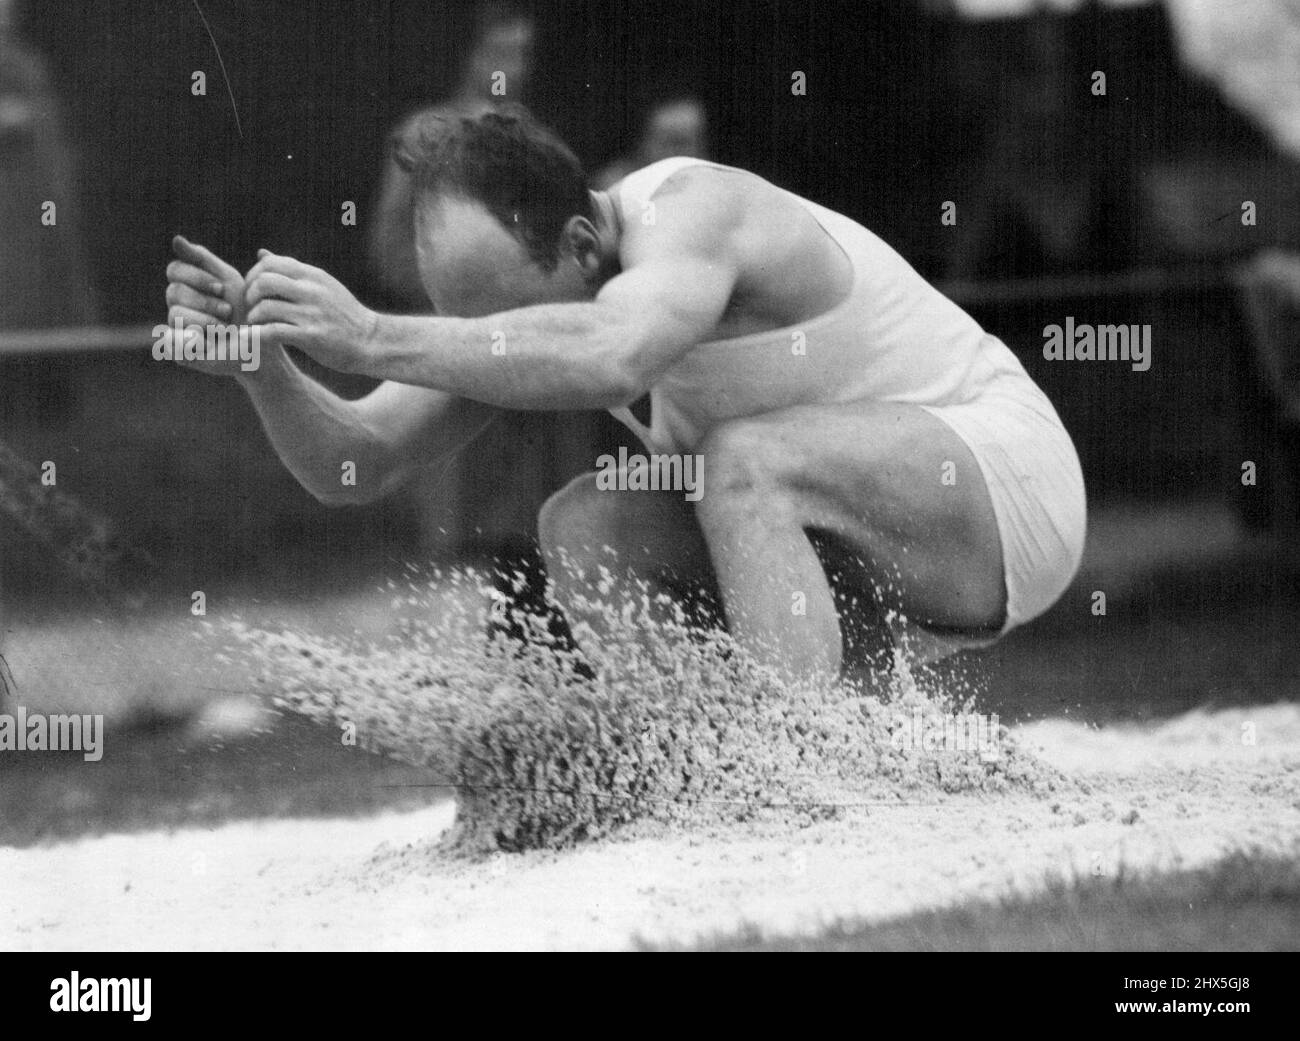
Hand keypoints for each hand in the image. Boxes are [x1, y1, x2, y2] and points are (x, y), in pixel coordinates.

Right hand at [164, 235, 248, 376]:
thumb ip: (203, 259)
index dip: (197, 277)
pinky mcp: (179, 351)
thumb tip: (175, 239)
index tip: (222, 288)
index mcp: (186, 284)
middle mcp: (177, 304)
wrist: (262, 343)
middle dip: (206, 301)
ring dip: (208, 321)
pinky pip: (170, 341)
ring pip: (175, 314)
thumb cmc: (248, 309)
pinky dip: (193, 341)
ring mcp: (176, 327)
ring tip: (226, 329)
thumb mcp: (230, 280)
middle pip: (174, 291)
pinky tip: (210, 343)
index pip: (175, 269)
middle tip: (228, 311)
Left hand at [245, 250, 378, 373]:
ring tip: (255, 326)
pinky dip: (256, 336)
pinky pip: (273, 332)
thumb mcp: (322, 285)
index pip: (270, 263)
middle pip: (264, 282)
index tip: (253, 291)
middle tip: (251, 308)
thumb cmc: (344, 315)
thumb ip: (291, 271)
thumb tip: (262, 253)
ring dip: (253, 318)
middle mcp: (312, 291)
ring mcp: (312, 314)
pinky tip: (253, 339)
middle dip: (250, 295)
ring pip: (265, 308)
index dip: (253, 276)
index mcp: (313, 276)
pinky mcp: (311, 336)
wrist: (371, 341)